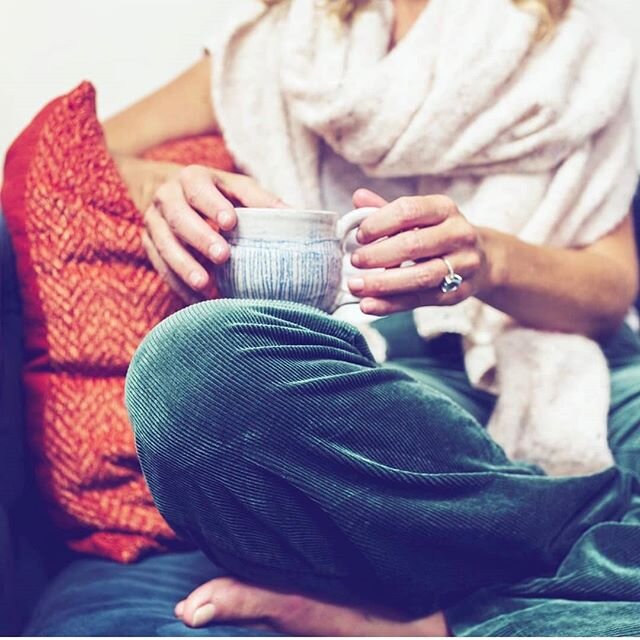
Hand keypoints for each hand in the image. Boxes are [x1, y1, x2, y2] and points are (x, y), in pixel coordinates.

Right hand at [118, 158, 286, 302]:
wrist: (173, 195)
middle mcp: (167, 196)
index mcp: (192, 178)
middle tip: (223, 256)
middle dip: (200, 237)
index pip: (200, 189)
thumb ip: (262, 201)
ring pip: (164, 244)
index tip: (230, 222)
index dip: (213, 204)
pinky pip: (159, 265)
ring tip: (205, 284)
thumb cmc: (217, 195)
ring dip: (184, 265)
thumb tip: (298, 216)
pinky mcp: (148, 243)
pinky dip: (178, 283)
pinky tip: (197, 298)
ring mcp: (154, 221)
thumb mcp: (237, 189)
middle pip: (179, 217)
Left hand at [347, 189, 491, 314]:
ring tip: (356, 286)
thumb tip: (358, 197)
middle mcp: (458, 234)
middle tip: (353, 261)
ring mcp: (463, 265)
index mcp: (444, 209)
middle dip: (379, 255)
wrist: (482, 259)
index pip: (409, 211)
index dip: (380, 223)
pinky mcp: (458, 293)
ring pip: (420, 277)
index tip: (359, 235)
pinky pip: (421, 300)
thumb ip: (387, 211)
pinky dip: (391, 304)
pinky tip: (368, 304)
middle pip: (414, 245)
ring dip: (383, 284)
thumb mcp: (418, 217)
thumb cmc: (437, 234)